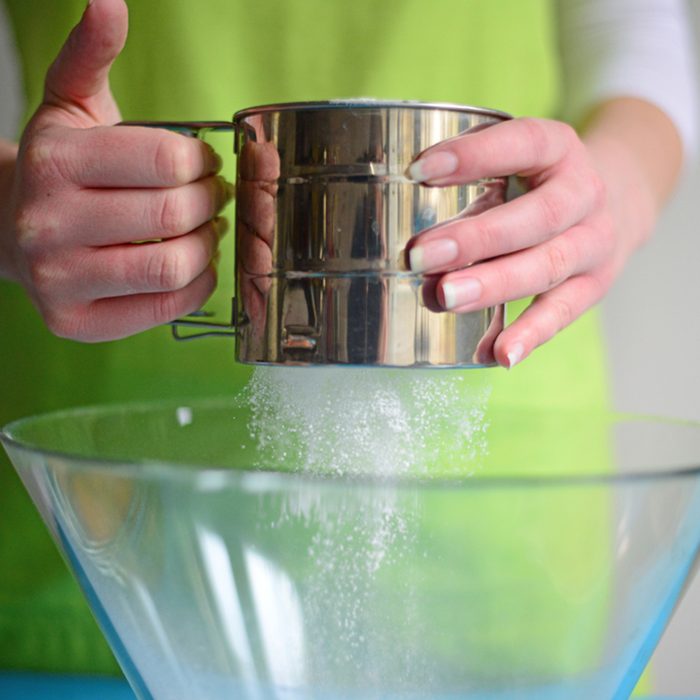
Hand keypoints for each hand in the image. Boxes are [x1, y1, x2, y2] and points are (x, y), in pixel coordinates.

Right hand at [1, 0, 230, 340]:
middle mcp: (47, 223)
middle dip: (210, 204)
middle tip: (211, 199)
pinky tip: (191, 267)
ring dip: (207, 248)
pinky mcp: (75, 323)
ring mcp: (58, 279)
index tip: (204, 164)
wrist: (12, 229)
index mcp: (54, 160)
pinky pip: (164, 308)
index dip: (203, 162)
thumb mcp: (70, 104)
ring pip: (173, 267)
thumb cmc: (61, 168)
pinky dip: (196, 287)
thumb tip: (109, 1)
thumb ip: (91, 53)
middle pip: (175, 215)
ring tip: (204, 232)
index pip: (167, 159)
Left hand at [406, 116, 656, 367]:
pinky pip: (563, 313)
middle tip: (421, 256)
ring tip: (446, 298)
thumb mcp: (517, 158)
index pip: (522, 144)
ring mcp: (593, 243)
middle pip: (537, 218)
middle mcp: (584, 194)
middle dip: (476, 239)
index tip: (419, 170)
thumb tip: (397, 210)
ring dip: (494, 285)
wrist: (620, 200)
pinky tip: (498, 354)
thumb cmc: (539, 182)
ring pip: (548, 267)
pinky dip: (530, 335)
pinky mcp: (593, 285)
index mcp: (559, 148)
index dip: (474, 155)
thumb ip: (471, 174)